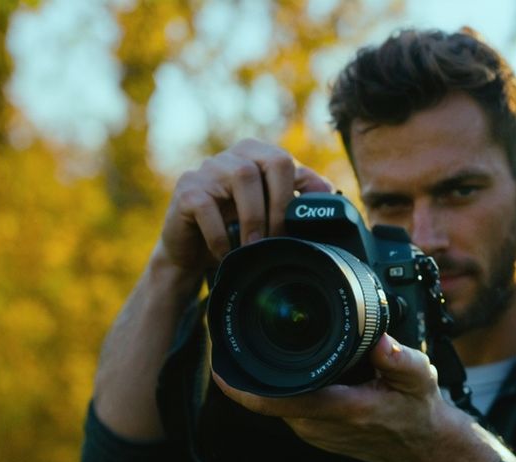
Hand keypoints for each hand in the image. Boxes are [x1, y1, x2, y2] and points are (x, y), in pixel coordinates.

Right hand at [158, 139, 333, 271]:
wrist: (192, 251)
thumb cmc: (235, 229)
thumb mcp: (269, 212)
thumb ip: (297, 198)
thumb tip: (330, 194)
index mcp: (256, 155)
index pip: (286, 160)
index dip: (298, 193)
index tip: (301, 228)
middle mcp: (232, 155)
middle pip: (270, 162)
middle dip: (280, 204)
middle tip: (278, 239)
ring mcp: (207, 169)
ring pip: (242, 177)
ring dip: (254, 218)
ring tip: (254, 247)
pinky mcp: (185, 190)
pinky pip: (207, 206)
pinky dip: (220, 235)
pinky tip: (226, 253)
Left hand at [212, 334, 501, 461]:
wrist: (422, 448)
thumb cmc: (418, 411)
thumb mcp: (419, 379)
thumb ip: (400, 360)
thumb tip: (380, 340)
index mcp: (340, 410)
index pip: (277, 401)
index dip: (241, 387)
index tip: (219, 365)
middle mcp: (319, 425)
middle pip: (268, 397)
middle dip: (250, 370)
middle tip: (235, 334)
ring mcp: (313, 431)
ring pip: (276, 401)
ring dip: (267, 378)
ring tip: (263, 342)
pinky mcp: (314, 432)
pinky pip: (287, 406)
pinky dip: (283, 387)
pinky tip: (292, 365)